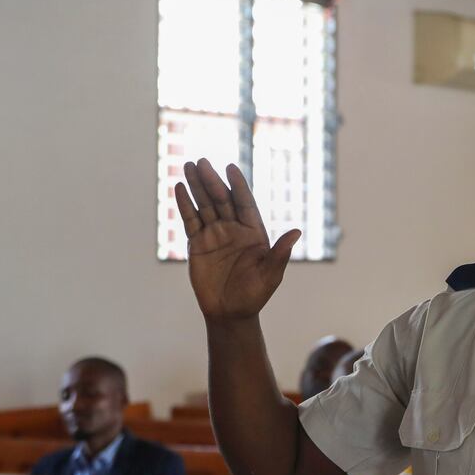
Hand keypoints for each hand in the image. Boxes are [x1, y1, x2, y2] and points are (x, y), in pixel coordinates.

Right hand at [176, 159, 299, 320]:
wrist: (230, 313)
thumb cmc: (255, 295)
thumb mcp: (270, 275)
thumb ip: (280, 253)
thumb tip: (296, 232)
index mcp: (254, 233)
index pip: (245, 203)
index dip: (239, 186)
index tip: (231, 168)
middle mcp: (234, 229)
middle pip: (222, 200)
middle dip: (212, 181)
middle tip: (202, 162)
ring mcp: (215, 235)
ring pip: (205, 205)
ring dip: (197, 186)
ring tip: (188, 165)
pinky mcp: (198, 244)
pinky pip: (191, 220)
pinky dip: (185, 205)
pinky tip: (179, 188)